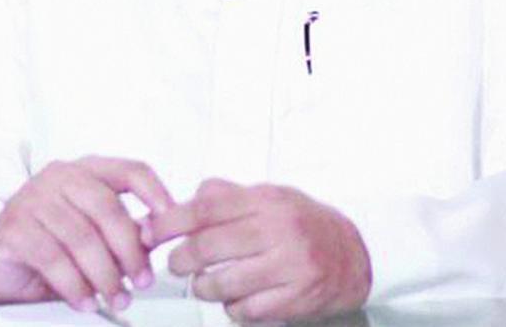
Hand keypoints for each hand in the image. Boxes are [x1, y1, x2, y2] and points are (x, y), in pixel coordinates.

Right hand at [0, 156, 171, 312]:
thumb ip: (125, 229)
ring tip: (116, 297)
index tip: (169, 219)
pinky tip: (86, 301)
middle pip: (107, 208)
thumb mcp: (95, 231)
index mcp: (88, 170)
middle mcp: (61, 176)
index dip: (154, 192)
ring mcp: (33, 198)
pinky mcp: (13, 228)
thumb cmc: (54, 242)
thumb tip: (155, 237)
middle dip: (129, 250)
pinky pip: (52, 259)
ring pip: (82, 237)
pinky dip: (74, 285)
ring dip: (104, 275)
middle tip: (141, 280)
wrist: (2, 264)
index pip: (130, 170)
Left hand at [143, 178, 370, 321]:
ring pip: (222, 283)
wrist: (357, 253)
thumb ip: (230, 194)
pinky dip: (231, 308)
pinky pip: (244, 311)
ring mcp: (288, 266)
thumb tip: (188, 196)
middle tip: (175, 263)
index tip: (149, 231)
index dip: (171, 221)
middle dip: (180, 259)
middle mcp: (277, 230)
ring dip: (202, 287)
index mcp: (267, 201)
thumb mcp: (271, 195)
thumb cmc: (305, 222)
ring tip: (203, 282)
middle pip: (208, 246)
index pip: (207, 208)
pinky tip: (236, 298)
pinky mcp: (294, 299)